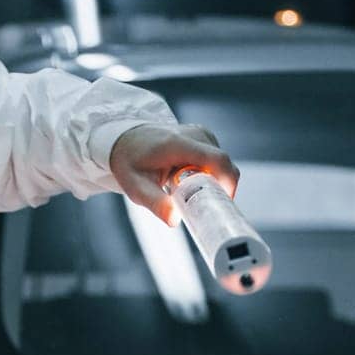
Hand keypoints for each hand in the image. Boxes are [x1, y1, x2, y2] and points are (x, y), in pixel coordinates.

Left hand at [108, 122, 239, 227]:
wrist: (127, 140)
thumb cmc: (131, 163)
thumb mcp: (136, 187)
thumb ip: (156, 204)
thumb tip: (174, 220)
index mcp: (178, 144)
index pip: (218, 160)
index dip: (228, 183)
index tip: (221, 205)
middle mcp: (195, 134)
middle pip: (224, 165)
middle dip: (219, 189)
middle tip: (200, 206)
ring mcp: (202, 134)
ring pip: (222, 165)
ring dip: (213, 182)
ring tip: (188, 190)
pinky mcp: (205, 137)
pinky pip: (218, 161)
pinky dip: (211, 175)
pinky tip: (191, 181)